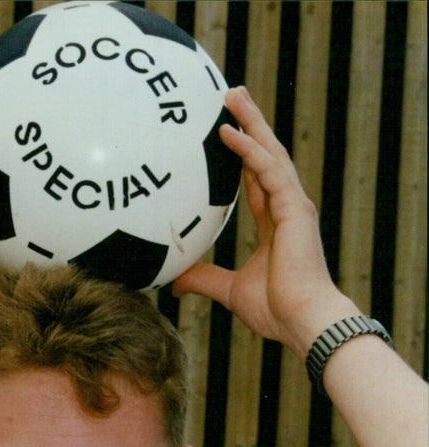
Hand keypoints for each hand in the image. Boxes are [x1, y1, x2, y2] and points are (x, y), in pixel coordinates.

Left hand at [172, 87, 357, 356]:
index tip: (226, 134)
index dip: (243, 155)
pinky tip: (228, 132)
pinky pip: (268, 170)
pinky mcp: (294, 208)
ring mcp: (293, 205)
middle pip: (265, 156)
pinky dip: (248, 150)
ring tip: (232, 95)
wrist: (302, 320)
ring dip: (250, 122)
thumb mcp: (228, 290)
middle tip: (232, 96)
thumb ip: (203, 280)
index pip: (257, 180)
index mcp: (275, 223)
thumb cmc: (275, 310)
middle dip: (250, 125)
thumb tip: (175, 283)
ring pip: (269, 152)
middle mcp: (286, 208)